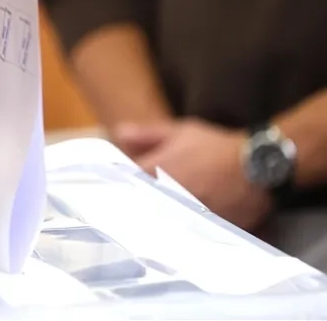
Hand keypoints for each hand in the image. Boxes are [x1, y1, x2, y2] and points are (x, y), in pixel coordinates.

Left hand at [113, 119, 272, 230]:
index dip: (113, 188)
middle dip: (129, 208)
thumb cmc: (216, 147)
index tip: (108, 190)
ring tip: (144, 224)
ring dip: (149, 222)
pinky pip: (179, 235)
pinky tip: (170, 234)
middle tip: (123, 211)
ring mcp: (182, 214)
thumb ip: (147, 135)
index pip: (120, 183)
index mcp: (154, 171)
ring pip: (155, 223)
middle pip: (135, 208)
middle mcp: (164, 194)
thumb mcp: (181, 132)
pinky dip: (173, 233)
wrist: (259, 166)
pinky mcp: (200, 230)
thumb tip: (119, 132)